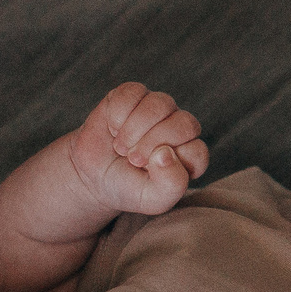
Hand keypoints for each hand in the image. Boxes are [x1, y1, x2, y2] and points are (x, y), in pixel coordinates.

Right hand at [62, 82, 208, 215]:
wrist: (93, 175)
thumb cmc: (128, 187)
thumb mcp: (152, 199)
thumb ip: (170, 184)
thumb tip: (166, 153)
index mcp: (190, 154)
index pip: (197, 151)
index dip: (169, 163)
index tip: (146, 172)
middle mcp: (180, 127)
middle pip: (185, 123)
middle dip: (153, 143)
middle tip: (132, 159)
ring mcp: (159, 109)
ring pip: (161, 104)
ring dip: (135, 129)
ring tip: (121, 147)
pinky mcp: (134, 95)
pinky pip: (134, 93)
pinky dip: (118, 114)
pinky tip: (113, 128)